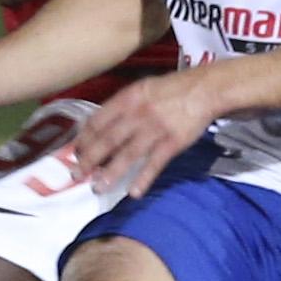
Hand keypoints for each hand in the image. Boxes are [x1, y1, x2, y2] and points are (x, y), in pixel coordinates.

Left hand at [62, 67, 219, 200]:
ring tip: (98, 188)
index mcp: (128, 98)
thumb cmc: (173, 89)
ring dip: (111, 173)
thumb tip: (102, 124)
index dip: (84, 138)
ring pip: (128, 154)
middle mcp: (138, 114)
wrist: (205, 89)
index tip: (75, 152)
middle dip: (90, 159)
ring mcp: (156, 129)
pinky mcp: (173, 142)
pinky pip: (154, 163)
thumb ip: (123, 104)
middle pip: (108, 140)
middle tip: (77, 174)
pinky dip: (143, 179)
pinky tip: (133, 192)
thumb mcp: (143, 88)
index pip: (98, 120)